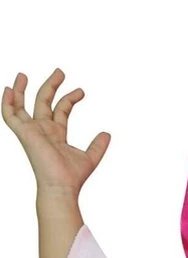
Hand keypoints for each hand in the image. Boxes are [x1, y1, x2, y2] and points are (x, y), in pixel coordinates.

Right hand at [2, 68, 110, 195]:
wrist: (61, 186)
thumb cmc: (72, 177)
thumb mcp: (90, 158)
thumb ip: (98, 145)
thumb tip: (107, 134)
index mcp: (56, 134)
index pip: (61, 110)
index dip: (70, 98)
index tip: (81, 91)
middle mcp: (42, 130)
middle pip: (43, 102)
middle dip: (51, 85)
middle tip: (60, 72)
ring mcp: (32, 131)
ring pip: (21, 106)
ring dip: (21, 90)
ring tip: (23, 74)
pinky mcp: (24, 133)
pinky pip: (9, 116)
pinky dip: (7, 103)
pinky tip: (8, 89)